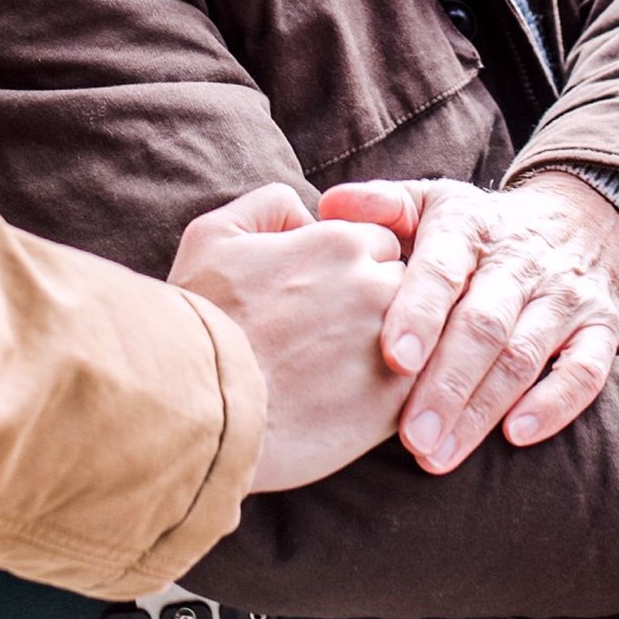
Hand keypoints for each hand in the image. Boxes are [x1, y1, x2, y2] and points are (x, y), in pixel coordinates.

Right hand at [168, 182, 414, 492]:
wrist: (201, 412)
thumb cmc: (201, 322)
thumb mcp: (214, 237)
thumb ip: (268, 206)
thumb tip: (305, 213)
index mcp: (341, 242)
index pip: (378, 240)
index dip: (352, 266)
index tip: (325, 293)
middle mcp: (377, 286)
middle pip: (403, 283)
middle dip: (379, 301)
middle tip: (334, 332)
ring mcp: (393, 347)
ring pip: (417, 336)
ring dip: (394, 345)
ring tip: (342, 370)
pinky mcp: (395, 404)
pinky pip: (417, 386)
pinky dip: (395, 390)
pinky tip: (354, 402)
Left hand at [321, 172, 618, 472]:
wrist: (573, 220)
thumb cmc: (472, 230)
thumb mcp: (429, 202)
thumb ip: (380, 207)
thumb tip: (328, 206)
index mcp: (467, 226)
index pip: (443, 269)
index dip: (419, 313)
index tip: (393, 359)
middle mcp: (520, 260)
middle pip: (484, 325)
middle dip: (446, 385)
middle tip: (410, 437)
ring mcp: (565, 295)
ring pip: (524, 355)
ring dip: (482, 409)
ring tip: (437, 455)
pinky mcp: (602, 326)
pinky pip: (586, 371)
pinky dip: (554, 405)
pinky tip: (515, 436)